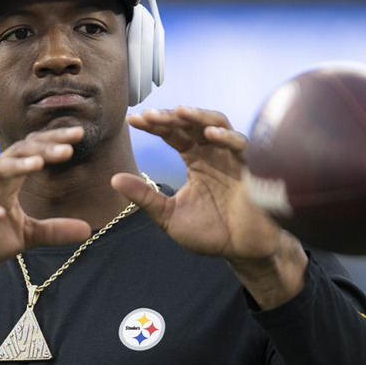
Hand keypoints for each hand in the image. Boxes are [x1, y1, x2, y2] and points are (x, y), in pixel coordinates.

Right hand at [0, 126, 92, 272]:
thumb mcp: (25, 236)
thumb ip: (53, 231)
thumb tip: (88, 229)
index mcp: (11, 181)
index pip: (34, 152)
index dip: (54, 142)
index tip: (79, 134)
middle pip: (19, 152)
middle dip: (43, 148)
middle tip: (69, 148)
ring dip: (16, 165)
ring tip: (38, 164)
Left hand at [111, 106, 305, 306]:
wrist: (241, 252)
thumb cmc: (210, 232)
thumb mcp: (168, 215)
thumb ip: (145, 197)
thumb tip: (113, 179)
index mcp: (195, 160)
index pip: (173, 134)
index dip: (155, 125)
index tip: (132, 120)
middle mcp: (213, 153)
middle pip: (192, 124)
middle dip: (171, 117)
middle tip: (149, 116)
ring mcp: (232, 158)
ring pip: (218, 124)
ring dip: (199, 117)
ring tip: (179, 112)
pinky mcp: (252, 169)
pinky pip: (241, 146)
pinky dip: (227, 138)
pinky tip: (209, 135)